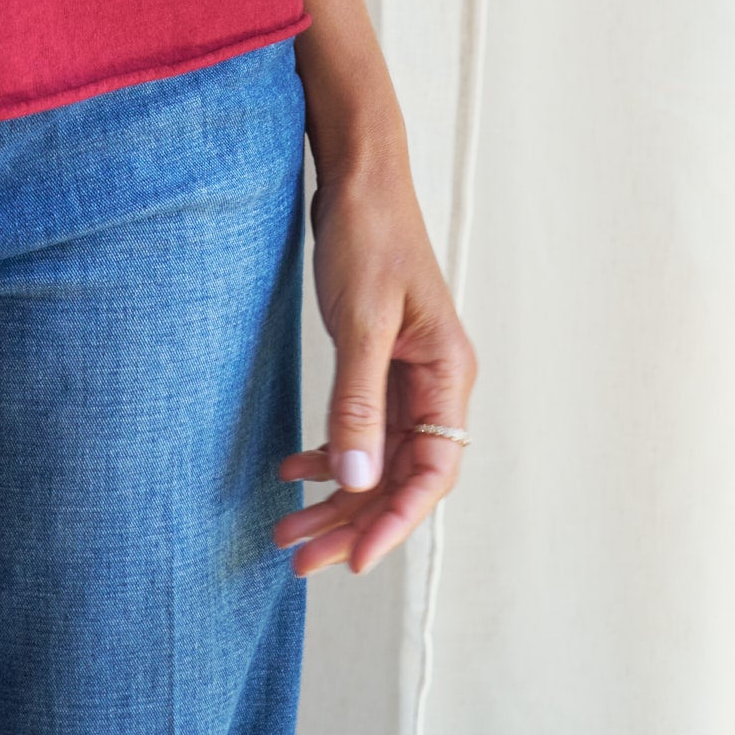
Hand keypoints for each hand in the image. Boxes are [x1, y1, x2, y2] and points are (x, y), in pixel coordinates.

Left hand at [275, 148, 475, 578]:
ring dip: (335, 494)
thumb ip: (358, 399)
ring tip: (287, 528)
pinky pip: (359, 427)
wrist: (358, 174)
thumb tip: (356, 478)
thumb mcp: (361, 320)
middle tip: (300, 557)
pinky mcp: (378, 362)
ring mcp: (406, 375)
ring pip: (375, 458)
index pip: (431, 473)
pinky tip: (292, 467)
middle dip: (353, 521)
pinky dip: (329, 451)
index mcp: (447, 375)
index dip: (394, 521)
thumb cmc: (370, 234)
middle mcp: (434, 384)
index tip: (354, 561)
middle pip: (400, 476)